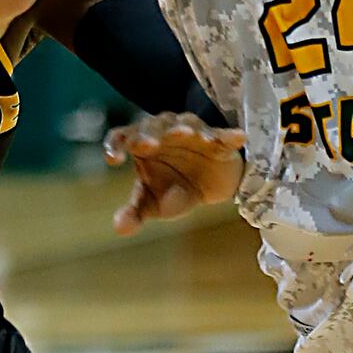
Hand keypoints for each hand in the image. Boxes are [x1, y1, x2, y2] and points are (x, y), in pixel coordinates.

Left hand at [103, 112, 246, 236]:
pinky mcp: (219, 141)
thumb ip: (135, 213)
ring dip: (185, 128)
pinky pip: (224, 136)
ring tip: (186, 134)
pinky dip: (229, 136)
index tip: (114, 160)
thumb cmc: (173, 188)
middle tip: (148, 145)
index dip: (115, 145)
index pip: (121, 137)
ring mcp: (193, 132)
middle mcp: (163, 131)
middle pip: (153, 125)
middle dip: (150, 134)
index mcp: (141, 144)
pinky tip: (238, 138)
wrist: (210, 187)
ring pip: (186, 123)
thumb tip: (120, 228)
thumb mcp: (153, 204)